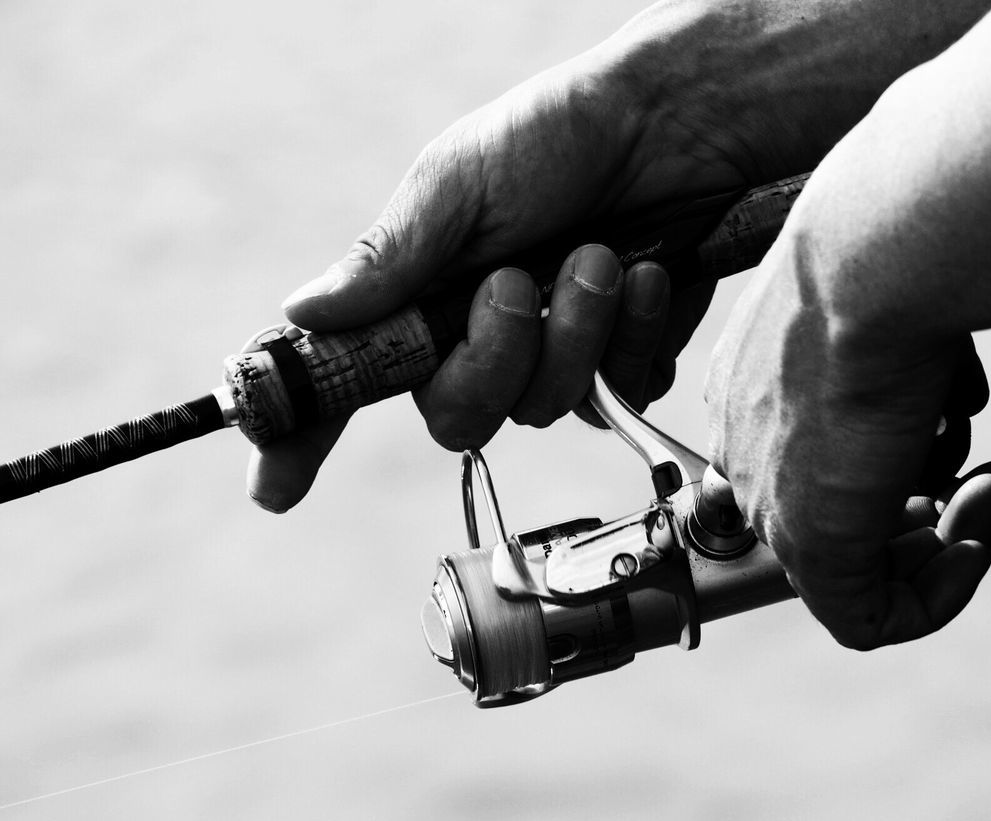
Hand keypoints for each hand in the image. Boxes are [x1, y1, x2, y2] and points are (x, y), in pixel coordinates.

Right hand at [244, 0, 990, 511]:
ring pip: (544, 408)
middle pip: (456, 417)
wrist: (679, 127)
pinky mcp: (624, 359)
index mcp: (423, 292)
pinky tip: (654, 277)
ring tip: (604, 257)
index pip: (348, 379)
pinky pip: (619, 392)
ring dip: (578, 331)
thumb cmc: (561, 136)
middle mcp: (480, 335)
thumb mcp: (461, 182)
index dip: (305, 436)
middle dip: (495, 356)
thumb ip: (389, 258)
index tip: (273, 486)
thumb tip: (301, 315)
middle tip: (522, 281)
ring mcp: (555, 354)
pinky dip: (638, 334)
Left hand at [705, 229, 990, 649]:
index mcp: (752, 386)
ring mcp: (775, 499)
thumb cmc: (890, 250)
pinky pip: (866, 620)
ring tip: (990, 483)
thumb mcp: (885, 295)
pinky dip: (932, 601)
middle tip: (979, 476)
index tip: (944, 437)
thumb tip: (939, 377)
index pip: (805, 459)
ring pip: (853, 564)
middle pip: (831, 513)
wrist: (880, 257)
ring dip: (944, 537)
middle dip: (922, 505)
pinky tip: (972, 548)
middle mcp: (750, 445)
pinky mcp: (814, 544)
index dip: (886, 463)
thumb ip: (889, 349)